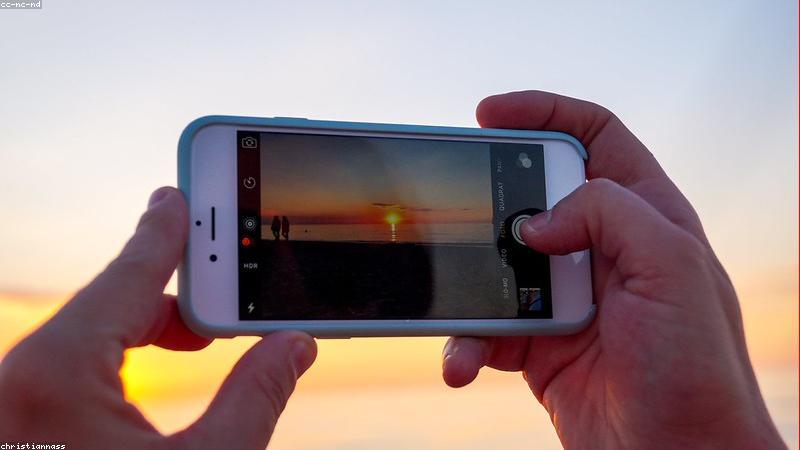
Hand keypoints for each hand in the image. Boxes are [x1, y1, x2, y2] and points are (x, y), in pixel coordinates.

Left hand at [0, 187, 316, 449]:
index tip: (179, 192)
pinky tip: (157, 370)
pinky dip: (124, 359)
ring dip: (152, 329)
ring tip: (206, 333)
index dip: (164, 231)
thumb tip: (294, 345)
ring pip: (92, 339)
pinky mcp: (27, 423)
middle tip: (227, 281)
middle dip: (174, 291)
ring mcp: (20, 402)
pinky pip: (77, 370)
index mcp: (56, 373)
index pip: (126, 275)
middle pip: (110, 305)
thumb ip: (257, 396)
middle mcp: (23, 378)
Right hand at [442, 91, 785, 448]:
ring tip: (456, 307)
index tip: (490, 114)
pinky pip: (487, 325)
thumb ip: (607, 213)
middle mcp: (604, 251)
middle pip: (533, 195)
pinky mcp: (539, 343)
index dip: (543, 112)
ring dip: (470, 285)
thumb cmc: (695, 369)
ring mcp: (567, 297)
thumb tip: (535, 220)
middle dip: (490, 200)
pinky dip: (467, 342)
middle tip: (456, 208)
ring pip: (500, 264)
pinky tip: (464, 361)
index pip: (594, 137)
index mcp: (645, 216)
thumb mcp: (672, 267)